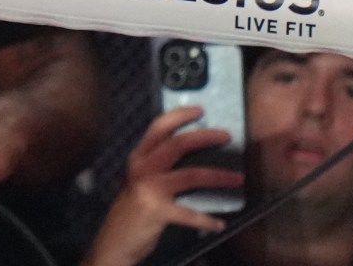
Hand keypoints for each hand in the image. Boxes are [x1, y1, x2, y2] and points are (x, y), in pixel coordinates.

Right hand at [81, 107, 241, 265]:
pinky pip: (189, 214)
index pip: (157, 128)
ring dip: (218, 176)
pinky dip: (206, 220)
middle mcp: (141, 168)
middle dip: (204, 137)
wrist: (114, 241)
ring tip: (238, 179)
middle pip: (176, 144)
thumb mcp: (140, 182)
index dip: (179, 116)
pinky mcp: (157, 210)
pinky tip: (218, 224)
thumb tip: (194, 158)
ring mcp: (148, 189)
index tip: (200, 111)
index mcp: (138, 159)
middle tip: (226, 136)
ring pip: (190, 175)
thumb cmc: (132, 211)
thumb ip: (159, 169)